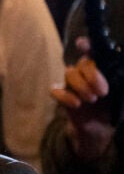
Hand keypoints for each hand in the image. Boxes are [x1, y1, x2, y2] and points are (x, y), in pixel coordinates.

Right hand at [50, 39, 115, 160]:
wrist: (102, 129)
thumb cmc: (115, 108)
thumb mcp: (122, 93)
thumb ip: (119, 78)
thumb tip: (119, 68)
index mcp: (102, 68)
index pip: (93, 51)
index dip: (86, 45)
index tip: (82, 45)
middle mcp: (86, 73)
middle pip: (82, 63)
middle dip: (93, 76)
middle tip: (102, 92)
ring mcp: (72, 84)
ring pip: (69, 73)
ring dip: (81, 86)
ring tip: (92, 100)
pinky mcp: (62, 97)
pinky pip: (56, 90)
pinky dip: (66, 97)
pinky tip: (77, 105)